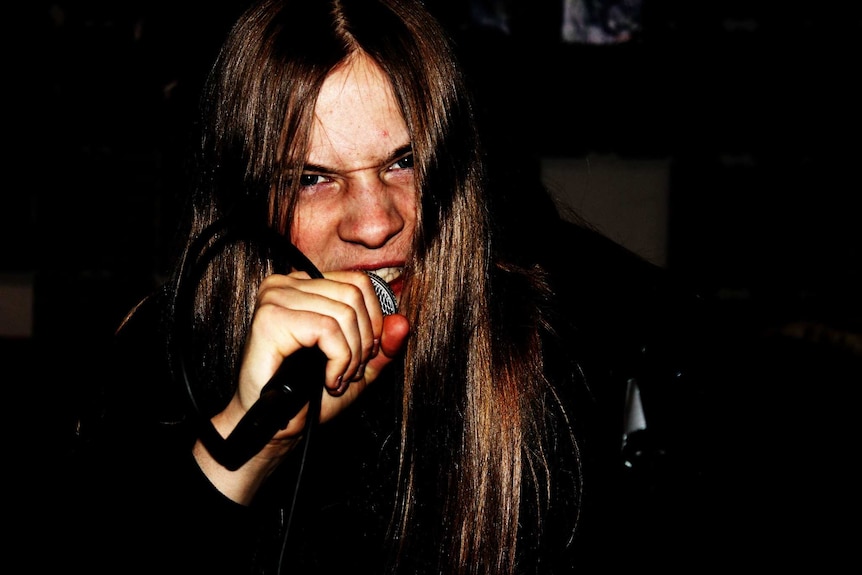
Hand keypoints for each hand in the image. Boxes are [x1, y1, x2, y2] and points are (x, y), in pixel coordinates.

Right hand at [194, 270, 408, 501]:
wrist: (275, 426)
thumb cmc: (309, 395)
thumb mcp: (358, 367)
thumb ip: (383, 346)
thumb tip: (403, 322)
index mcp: (305, 286)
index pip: (359, 281)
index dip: (374, 320)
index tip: (367, 354)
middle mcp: (287, 284)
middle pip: (354, 295)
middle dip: (364, 340)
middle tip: (352, 372)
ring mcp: (275, 297)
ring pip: (343, 312)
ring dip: (351, 355)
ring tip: (338, 378)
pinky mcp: (270, 318)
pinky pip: (326, 328)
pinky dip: (338, 359)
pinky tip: (327, 379)